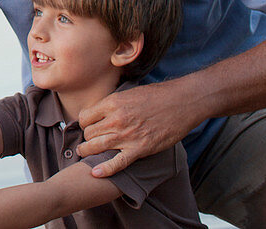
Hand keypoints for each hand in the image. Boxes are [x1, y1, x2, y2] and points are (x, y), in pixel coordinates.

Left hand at [77, 82, 197, 176]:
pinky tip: (95, 173)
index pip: (85, 117)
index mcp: (112, 103)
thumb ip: (112, 104)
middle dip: (87, 136)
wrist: (181, 103)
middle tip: (89, 139)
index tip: (89, 125)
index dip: (85, 122)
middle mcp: (116, 119)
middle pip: (89, 133)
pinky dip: (105, 169)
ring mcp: (127, 136)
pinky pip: (118, 162)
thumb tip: (99, 111)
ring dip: (87, 151)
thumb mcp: (127, 93)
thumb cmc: (156, 96)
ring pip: (96, 146)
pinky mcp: (140, 149)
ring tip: (84, 152)